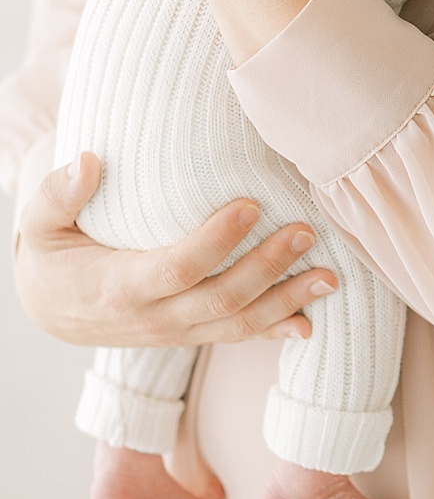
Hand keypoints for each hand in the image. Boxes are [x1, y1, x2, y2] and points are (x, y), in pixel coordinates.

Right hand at [14, 152, 336, 348]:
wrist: (53, 309)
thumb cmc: (53, 256)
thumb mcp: (40, 226)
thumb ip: (58, 195)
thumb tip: (86, 161)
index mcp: (119, 287)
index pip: (176, 268)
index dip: (215, 242)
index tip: (249, 205)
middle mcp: (153, 318)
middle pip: (219, 300)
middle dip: (267, 268)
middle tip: (305, 231)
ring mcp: (176, 331)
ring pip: (237, 325)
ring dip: (286, 301)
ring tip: (329, 276)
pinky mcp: (190, 333)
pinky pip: (236, 337)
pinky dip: (273, 331)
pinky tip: (309, 322)